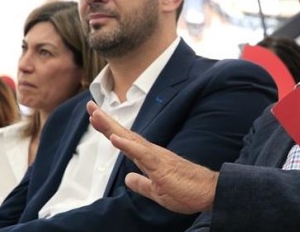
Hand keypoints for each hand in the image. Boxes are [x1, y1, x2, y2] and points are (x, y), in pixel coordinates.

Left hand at [87, 100, 217, 213]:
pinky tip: (115, 139)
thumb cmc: (187, 190)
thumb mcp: (157, 191)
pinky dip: (128, 145)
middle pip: (125, 134)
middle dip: (106, 121)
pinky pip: (142, 154)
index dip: (109, 130)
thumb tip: (128, 179)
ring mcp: (157, 157)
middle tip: (90, 106)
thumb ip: (142, 184)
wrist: (209, 192)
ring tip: (96, 116)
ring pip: (131, 139)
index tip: (95, 118)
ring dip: (112, 128)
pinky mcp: (162, 166)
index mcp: (149, 158)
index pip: (126, 141)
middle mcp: (152, 153)